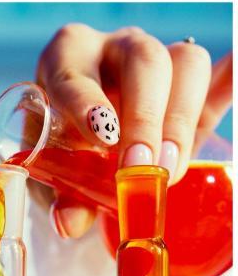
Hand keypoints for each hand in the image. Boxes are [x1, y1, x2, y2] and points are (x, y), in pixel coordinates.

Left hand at [33, 24, 231, 237]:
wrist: (88, 147)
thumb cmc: (64, 153)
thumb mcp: (55, 174)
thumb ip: (62, 196)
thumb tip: (70, 223)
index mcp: (68, 60)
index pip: (75, 71)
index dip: (88, 102)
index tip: (102, 137)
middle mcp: (115, 52)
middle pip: (144, 61)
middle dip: (146, 118)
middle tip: (142, 168)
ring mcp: (158, 63)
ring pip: (186, 64)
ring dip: (181, 120)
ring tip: (168, 169)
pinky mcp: (189, 89)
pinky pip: (217, 78)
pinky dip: (227, 84)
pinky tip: (231, 87)